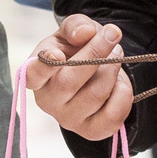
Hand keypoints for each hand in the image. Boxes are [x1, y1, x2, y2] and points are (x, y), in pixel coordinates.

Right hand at [21, 15, 131, 142]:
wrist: (93, 72)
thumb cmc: (75, 50)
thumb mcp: (72, 32)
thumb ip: (76, 26)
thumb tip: (85, 34)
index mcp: (37, 76)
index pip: (33, 75)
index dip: (44, 66)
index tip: (57, 52)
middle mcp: (48, 102)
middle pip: (69, 82)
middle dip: (96, 54)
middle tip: (112, 35)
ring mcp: (69, 119)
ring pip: (95, 95)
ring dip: (112, 70)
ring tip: (116, 55)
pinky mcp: (92, 131)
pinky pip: (113, 114)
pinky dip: (123, 93)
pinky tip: (119, 82)